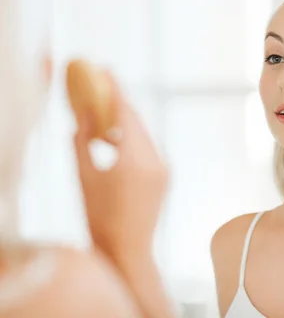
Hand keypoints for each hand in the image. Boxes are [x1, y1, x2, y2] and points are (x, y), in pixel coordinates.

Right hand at [73, 73, 168, 259]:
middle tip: (103, 85)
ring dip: (126, 123)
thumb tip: (81, 116)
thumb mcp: (85, 178)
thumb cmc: (100, 218)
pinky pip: (149, 149)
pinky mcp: (165, 176)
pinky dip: (133, 140)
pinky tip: (115, 141)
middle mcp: (155, 161)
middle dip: (120, 103)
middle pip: (137, 122)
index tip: (106, 70)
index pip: (125, 114)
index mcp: (134, 160)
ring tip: (105, 115)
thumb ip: (83, 143)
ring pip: (144, 135)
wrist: (128, 249)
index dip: (115, 90)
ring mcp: (164, 168)